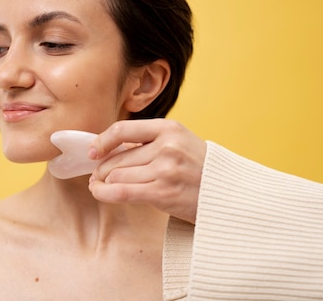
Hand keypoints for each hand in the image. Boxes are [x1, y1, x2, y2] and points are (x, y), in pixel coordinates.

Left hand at [88, 119, 206, 223]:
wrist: (229, 194)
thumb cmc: (200, 169)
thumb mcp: (180, 142)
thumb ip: (149, 142)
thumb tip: (108, 149)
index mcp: (170, 128)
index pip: (123, 130)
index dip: (102, 141)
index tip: (93, 151)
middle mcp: (167, 146)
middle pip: (117, 158)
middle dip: (102, 169)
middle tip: (97, 175)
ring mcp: (165, 169)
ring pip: (116, 175)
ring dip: (103, 182)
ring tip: (100, 185)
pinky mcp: (162, 193)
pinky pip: (121, 192)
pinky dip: (104, 193)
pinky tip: (98, 192)